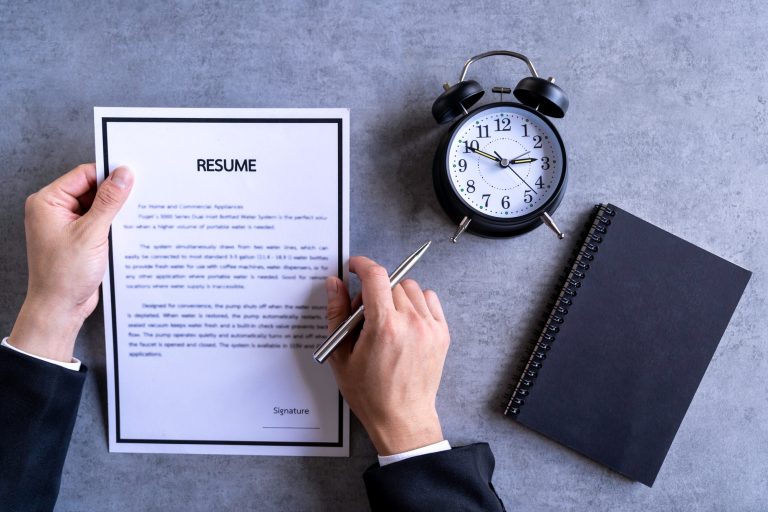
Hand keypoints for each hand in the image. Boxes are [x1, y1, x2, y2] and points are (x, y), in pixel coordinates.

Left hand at [9, 164, 133, 361]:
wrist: (60, 308)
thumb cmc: (64, 275)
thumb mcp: (91, 233)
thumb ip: (108, 202)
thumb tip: (123, 175)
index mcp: (47, 202)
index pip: (83, 175)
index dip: (109, 175)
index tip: (133, 176)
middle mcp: (54, 211)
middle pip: (91, 190)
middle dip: (114, 195)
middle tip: (137, 197)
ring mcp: (66, 225)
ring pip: (97, 207)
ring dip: (115, 212)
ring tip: (132, 218)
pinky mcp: (78, 239)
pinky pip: (98, 222)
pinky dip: (112, 225)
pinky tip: (125, 231)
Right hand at [325, 256, 449, 454]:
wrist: (402, 418)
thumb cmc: (370, 393)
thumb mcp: (341, 354)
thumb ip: (336, 313)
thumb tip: (334, 283)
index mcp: (384, 327)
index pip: (375, 276)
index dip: (362, 265)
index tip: (354, 266)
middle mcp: (410, 323)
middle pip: (391, 282)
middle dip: (374, 290)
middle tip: (364, 312)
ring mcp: (430, 328)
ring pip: (411, 288)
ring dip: (395, 295)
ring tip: (385, 319)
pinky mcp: (442, 334)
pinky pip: (430, 299)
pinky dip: (416, 303)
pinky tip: (404, 321)